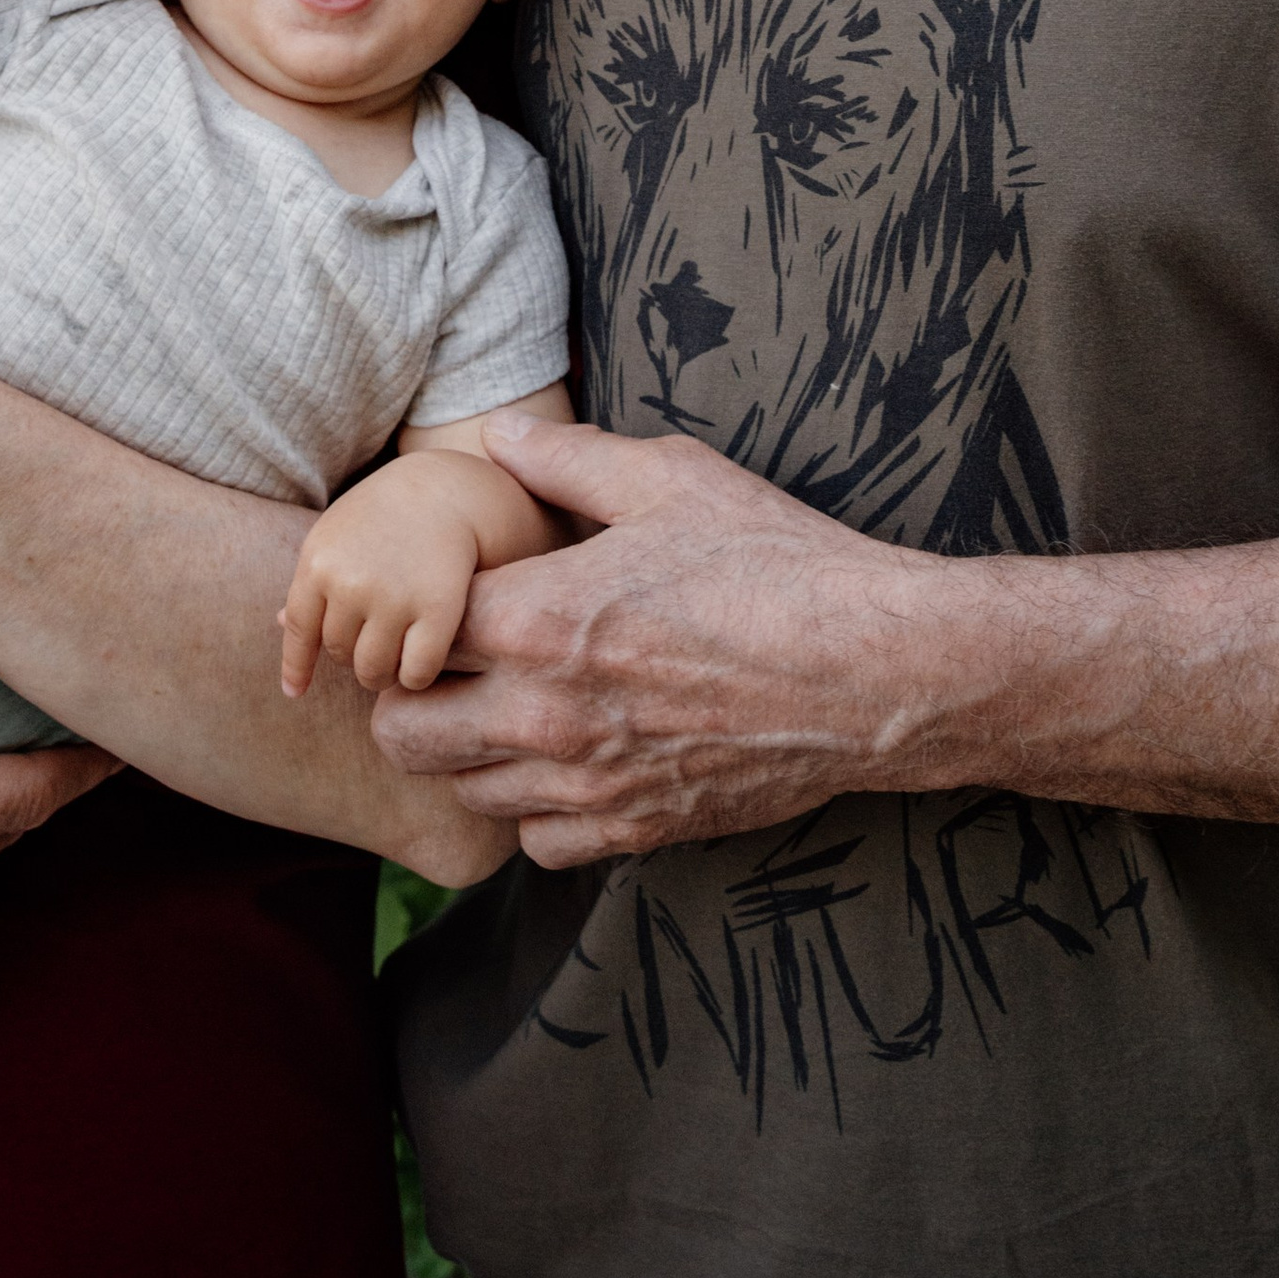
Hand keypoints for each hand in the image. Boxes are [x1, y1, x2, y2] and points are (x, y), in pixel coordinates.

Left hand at [282, 458, 487, 698]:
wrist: (444, 490)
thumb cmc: (382, 515)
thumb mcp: (336, 535)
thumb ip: (313, 580)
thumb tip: (279, 624)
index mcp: (319, 562)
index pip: (299, 630)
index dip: (296, 666)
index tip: (294, 692)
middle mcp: (351, 583)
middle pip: (339, 654)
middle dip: (353, 656)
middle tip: (373, 641)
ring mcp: (394, 598)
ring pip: (374, 671)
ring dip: (382, 675)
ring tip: (392, 658)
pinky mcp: (438, 610)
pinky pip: (416, 673)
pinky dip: (414, 677)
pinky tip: (419, 661)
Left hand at [368, 419, 922, 867]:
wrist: (873, 668)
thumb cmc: (775, 562)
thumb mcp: (670, 479)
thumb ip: (568, 457)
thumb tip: (497, 434)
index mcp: (542, 617)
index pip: (413, 632)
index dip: (422, 609)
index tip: (450, 595)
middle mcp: (546, 713)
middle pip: (405, 735)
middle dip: (415, 696)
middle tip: (459, 661)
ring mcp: (588, 783)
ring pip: (464, 794)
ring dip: (472, 754)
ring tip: (514, 705)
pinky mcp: (634, 830)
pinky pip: (537, 843)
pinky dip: (537, 809)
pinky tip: (571, 759)